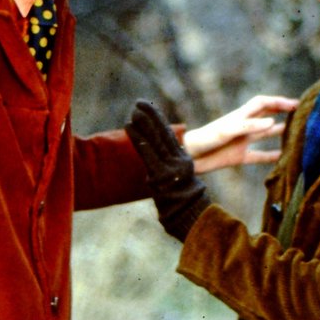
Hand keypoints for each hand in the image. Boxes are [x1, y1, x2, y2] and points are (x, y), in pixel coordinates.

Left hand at [126, 100, 211, 241]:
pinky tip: (129, 127)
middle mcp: (178, 160)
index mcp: (183, 160)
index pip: (169, 136)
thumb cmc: (183, 205)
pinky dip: (137, 138)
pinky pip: (147, 152)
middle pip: (162, 133)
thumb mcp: (179, 184)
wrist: (189, 218)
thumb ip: (170, 171)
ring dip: (143, 123)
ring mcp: (170, 167)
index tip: (149, 108)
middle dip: (151, 115)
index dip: (158, 121)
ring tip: (133, 110)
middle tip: (140, 102)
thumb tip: (156, 168)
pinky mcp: (160, 175)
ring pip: (155, 140)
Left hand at [183, 95, 297, 172]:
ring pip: (265, 134)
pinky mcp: (239, 156)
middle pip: (267, 115)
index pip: (263, 103)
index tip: (295, 104)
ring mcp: (242, 141)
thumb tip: (273, 123)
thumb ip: (249, 126)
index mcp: (240, 116)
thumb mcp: (227, 131)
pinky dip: (271, 156)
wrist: (189, 158)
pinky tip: (282, 158)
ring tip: (296, 132)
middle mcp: (243, 127)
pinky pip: (259, 155)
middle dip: (282, 112)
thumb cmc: (205, 140)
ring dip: (279, 132)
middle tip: (300, 112)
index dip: (279, 102)